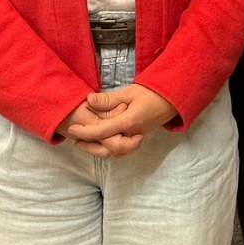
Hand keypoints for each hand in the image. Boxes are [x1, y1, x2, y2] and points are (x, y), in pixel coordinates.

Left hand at [62, 85, 176, 157]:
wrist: (172, 99)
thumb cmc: (152, 93)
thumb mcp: (129, 92)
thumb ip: (109, 99)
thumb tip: (89, 100)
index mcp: (129, 122)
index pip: (102, 131)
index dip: (85, 132)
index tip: (72, 129)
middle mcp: (132, 134)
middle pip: (108, 148)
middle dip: (89, 146)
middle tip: (75, 140)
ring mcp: (136, 138)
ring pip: (115, 153)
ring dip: (98, 150)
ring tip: (84, 144)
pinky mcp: (138, 138)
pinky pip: (123, 151)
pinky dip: (110, 150)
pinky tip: (101, 144)